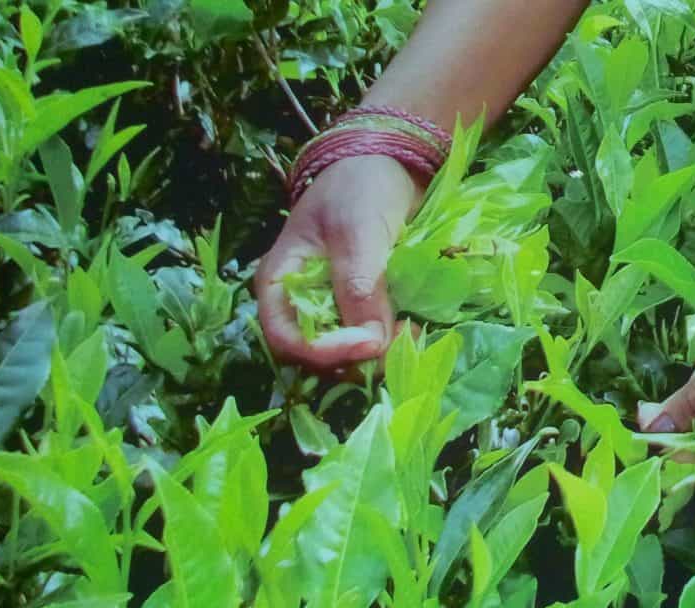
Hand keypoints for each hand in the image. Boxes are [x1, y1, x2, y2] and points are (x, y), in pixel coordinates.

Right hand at [255, 155, 424, 369]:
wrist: (391, 163)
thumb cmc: (358, 187)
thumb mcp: (356, 232)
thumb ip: (359, 286)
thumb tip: (371, 343)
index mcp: (280, 283)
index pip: (286, 339)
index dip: (323, 352)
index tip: (368, 345)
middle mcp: (301, 303)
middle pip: (318, 355)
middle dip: (357, 358)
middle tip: (400, 344)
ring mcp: (333, 307)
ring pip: (348, 352)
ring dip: (380, 354)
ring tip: (412, 334)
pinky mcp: (363, 307)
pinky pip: (371, 338)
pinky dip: (392, 341)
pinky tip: (414, 328)